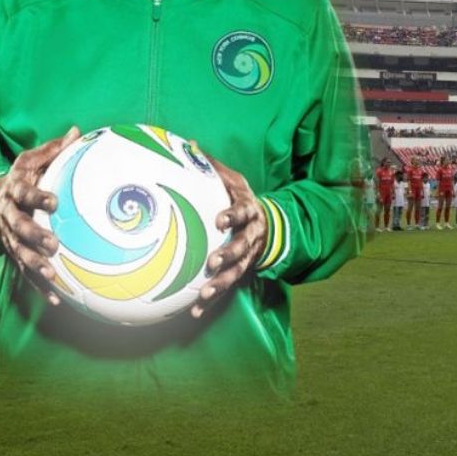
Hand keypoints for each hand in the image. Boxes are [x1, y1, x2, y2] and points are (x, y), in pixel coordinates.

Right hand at [0, 126, 80, 305]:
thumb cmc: (21, 176)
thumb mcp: (31, 160)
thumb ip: (54, 149)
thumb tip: (78, 131)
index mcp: (14, 190)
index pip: (24, 194)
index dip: (37, 198)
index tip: (54, 202)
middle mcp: (8, 215)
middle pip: (18, 228)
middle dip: (34, 237)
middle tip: (53, 245)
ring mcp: (8, 237)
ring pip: (18, 253)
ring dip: (34, 265)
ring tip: (51, 275)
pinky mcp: (12, 253)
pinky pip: (24, 271)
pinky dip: (38, 286)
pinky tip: (56, 299)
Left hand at [192, 155, 268, 318]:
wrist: (269, 224)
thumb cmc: (242, 199)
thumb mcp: (233, 180)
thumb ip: (211, 166)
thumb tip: (187, 143)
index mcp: (249, 211)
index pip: (244, 212)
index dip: (234, 216)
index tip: (220, 220)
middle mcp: (252, 236)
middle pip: (244, 247)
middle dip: (229, 256)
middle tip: (213, 262)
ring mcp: (248, 256)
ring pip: (237, 272)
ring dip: (221, 284)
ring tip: (204, 295)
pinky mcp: (241, 272)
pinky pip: (226, 287)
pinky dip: (211, 301)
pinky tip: (194, 312)